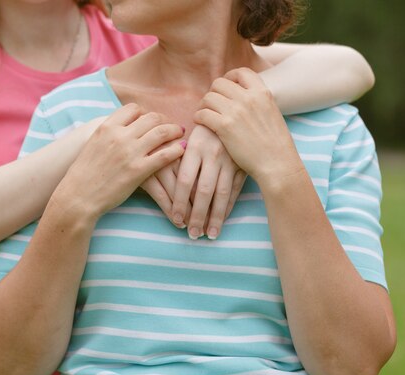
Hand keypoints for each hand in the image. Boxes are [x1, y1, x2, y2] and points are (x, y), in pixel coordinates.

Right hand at [59, 104, 184, 216]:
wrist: (78, 197)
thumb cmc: (83, 175)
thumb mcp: (92, 146)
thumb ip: (107, 135)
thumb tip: (118, 129)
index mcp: (106, 127)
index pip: (133, 109)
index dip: (144, 114)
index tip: (151, 121)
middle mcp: (119, 136)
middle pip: (151, 118)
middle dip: (163, 120)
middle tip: (170, 126)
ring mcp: (130, 152)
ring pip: (161, 132)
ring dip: (174, 131)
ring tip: (181, 134)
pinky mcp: (139, 170)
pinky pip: (165, 155)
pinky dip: (176, 150)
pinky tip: (181, 150)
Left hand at [172, 125, 245, 239]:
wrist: (233, 110)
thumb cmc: (203, 126)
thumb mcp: (189, 135)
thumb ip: (177, 157)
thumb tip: (163, 185)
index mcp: (195, 148)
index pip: (184, 181)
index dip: (180, 203)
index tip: (176, 220)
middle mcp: (213, 155)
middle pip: (203, 192)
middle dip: (197, 216)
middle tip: (193, 235)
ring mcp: (230, 161)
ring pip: (221, 194)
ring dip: (216, 217)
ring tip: (210, 234)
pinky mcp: (242, 165)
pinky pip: (235, 190)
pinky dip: (229, 206)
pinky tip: (223, 219)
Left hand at [194, 68, 303, 185]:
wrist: (277, 164)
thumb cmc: (276, 145)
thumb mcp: (272, 114)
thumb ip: (258, 102)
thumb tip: (243, 97)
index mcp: (263, 93)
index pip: (241, 72)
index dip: (229, 78)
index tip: (225, 88)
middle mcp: (249, 98)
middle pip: (219, 83)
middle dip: (213, 93)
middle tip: (212, 105)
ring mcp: (236, 111)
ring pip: (208, 97)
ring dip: (203, 105)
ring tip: (204, 114)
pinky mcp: (225, 127)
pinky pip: (203, 113)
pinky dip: (198, 117)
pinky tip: (200, 123)